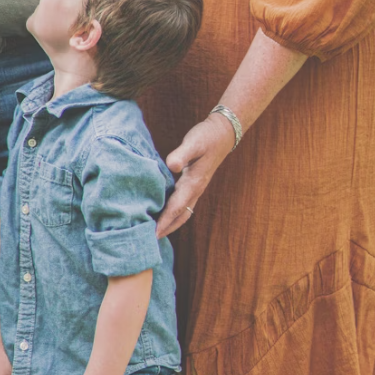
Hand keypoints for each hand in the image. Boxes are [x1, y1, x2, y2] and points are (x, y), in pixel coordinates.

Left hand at [156, 114, 234, 237]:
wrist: (223, 133)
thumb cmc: (207, 137)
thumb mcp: (194, 142)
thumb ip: (182, 154)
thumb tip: (171, 165)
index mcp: (194, 183)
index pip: (177, 208)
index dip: (164, 222)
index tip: (153, 235)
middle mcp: (195, 189)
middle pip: (180, 216)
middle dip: (167, 228)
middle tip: (151, 241)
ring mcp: (196, 188)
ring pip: (183, 211)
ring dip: (170, 222)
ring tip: (155, 230)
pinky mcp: (194, 183)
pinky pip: (183, 203)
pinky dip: (173, 211)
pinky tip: (162, 210)